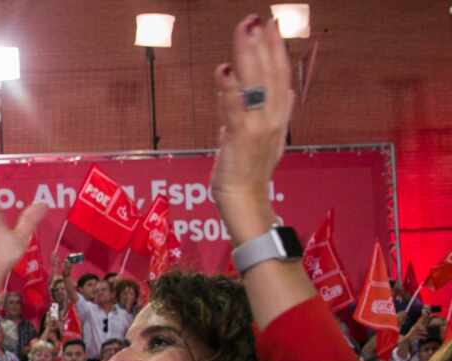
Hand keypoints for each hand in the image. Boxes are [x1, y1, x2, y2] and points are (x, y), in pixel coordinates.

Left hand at [210, 15, 294, 240]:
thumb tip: (271, 92)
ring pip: (256, 84)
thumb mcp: (261, 135)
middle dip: (263, 44)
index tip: (272, 24)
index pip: (281, 74)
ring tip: (245, 31)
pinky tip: (223, 70)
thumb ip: (262, 112)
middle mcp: (274, 117)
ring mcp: (259, 126)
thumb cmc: (248, 168)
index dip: (277, 48)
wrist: (244, 197)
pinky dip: (229, 89)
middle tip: (256, 19)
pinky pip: (235, 109)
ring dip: (249, 56)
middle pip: (270, 72)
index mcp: (279, 114)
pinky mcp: (241, 138)